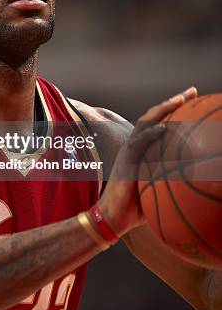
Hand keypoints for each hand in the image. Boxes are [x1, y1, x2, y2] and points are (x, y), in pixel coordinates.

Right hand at [96, 86, 197, 237]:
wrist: (112, 216)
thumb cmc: (135, 207)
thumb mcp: (156, 190)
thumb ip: (170, 180)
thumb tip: (196, 184)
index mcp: (143, 149)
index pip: (159, 124)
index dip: (174, 111)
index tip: (193, 100)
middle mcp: (135, 145)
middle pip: (154, 116)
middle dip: (173, 102)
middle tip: (191, 92)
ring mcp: (129, 150)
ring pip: (146, 122)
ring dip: (163, 109)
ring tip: (179, 100)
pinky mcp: (125, 160)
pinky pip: (138, 143)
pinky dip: (150, 134)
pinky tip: (163, 128)